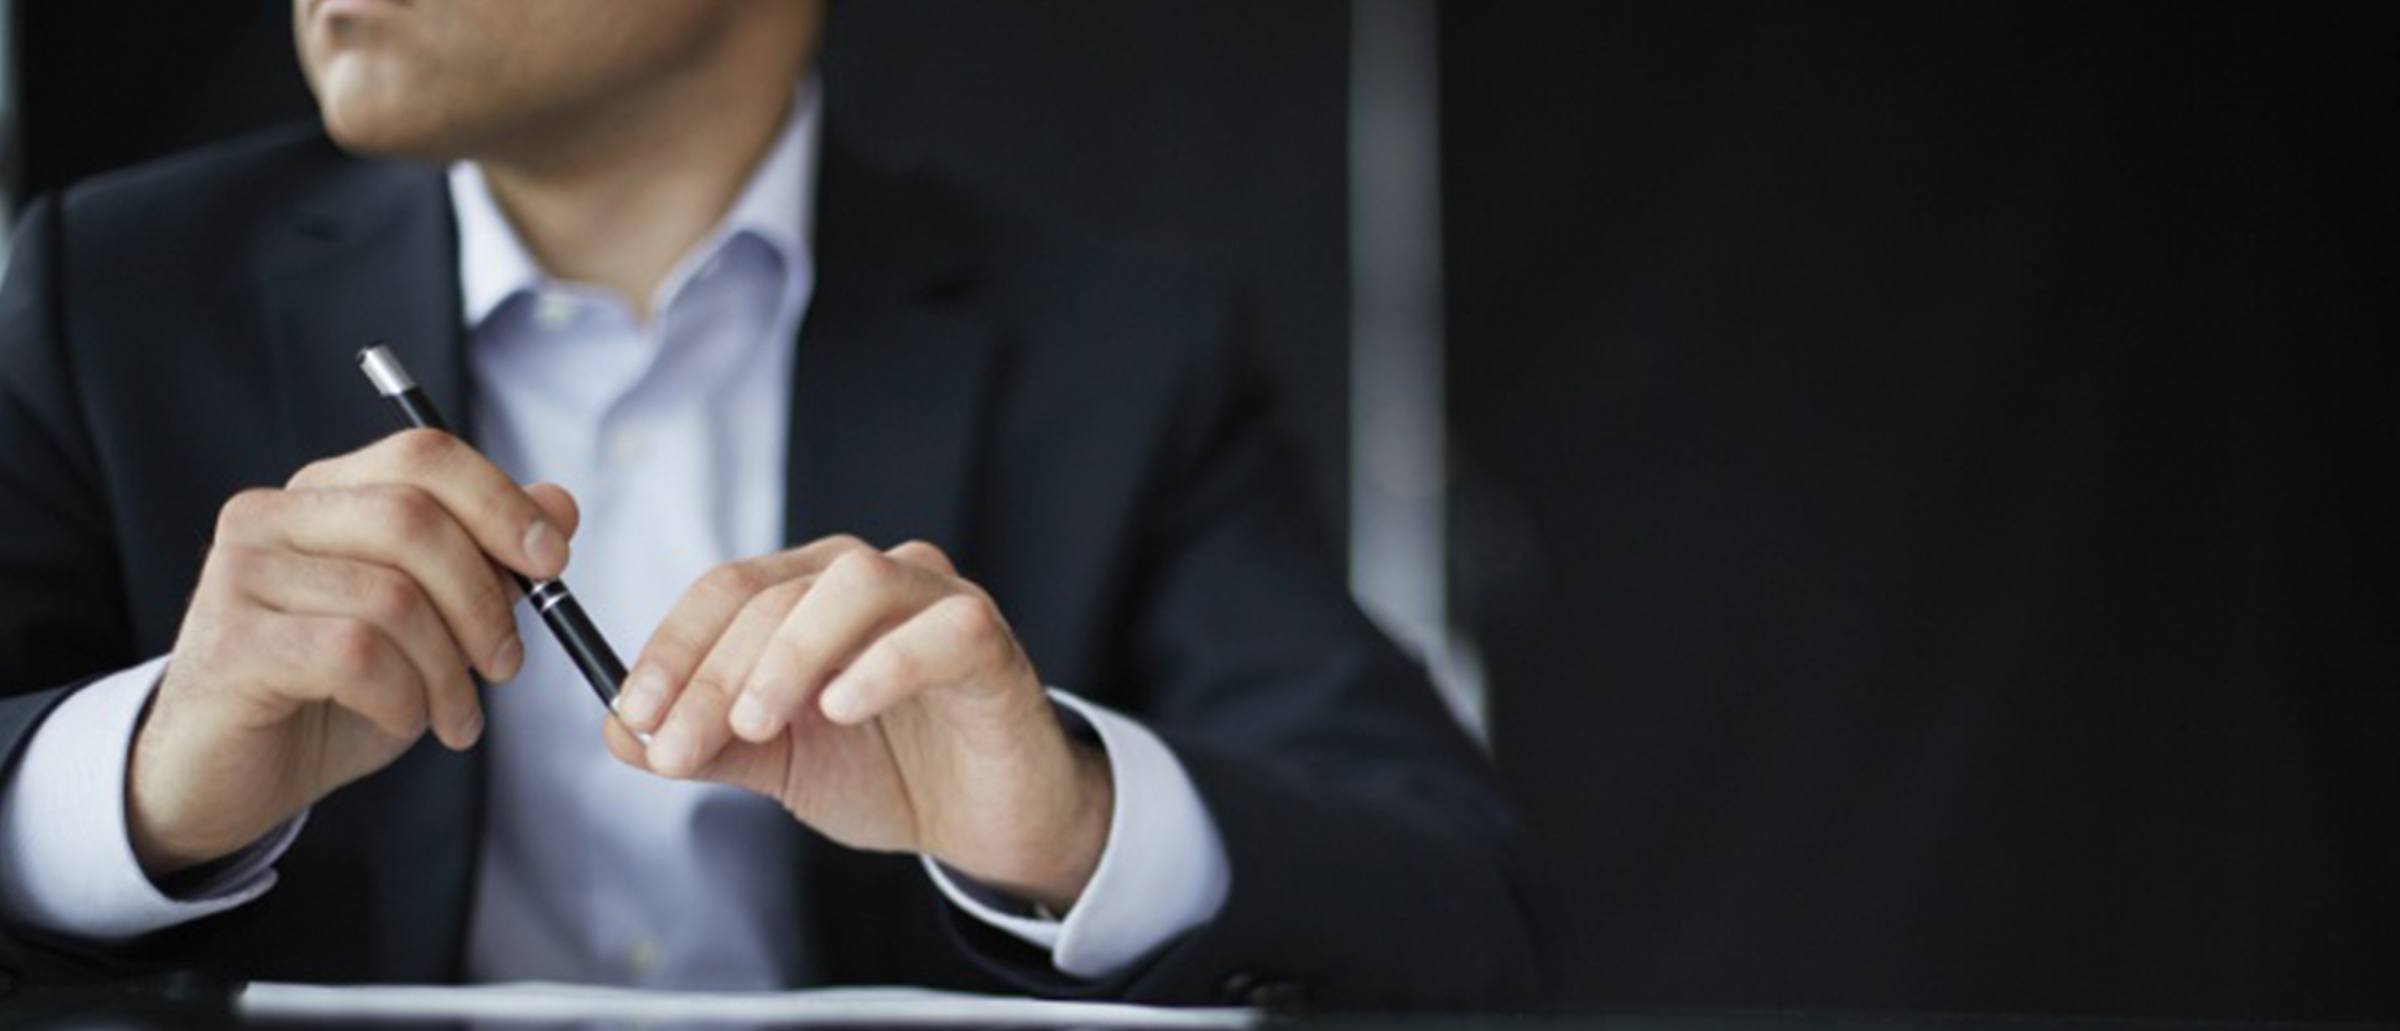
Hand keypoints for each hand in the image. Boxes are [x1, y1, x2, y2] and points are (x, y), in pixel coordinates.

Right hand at [128, 429, 578, 876]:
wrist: (228, 778)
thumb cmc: (332, 696)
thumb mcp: (429, 626)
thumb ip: (486, 561)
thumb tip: (558, 504)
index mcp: (323, 495)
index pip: (422, 455)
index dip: (500, 502)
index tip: (553, 562)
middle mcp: (271, 518)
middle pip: (413, 519)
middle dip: (483, 599)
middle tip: (505, 666)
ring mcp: (241, 576)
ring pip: (392, 597)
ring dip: (447, 671)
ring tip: (454, 717)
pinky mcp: (230, 644)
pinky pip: (354, 654)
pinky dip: (403, 697)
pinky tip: (403, 721)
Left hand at [605, 536, 1112, 911]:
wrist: (983, 821)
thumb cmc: (888, 771)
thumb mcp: (781, 763)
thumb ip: (709, 742)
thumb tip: (621, 731)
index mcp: (811, 592)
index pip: (728, 590)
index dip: (671, 647)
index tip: (634, 714)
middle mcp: (872, 577)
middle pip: (776, 591)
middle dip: (712, 673)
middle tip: (678, 747)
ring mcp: (936, 601)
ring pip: (854, 583)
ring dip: (788, 653)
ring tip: (756, 724)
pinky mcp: (990, 642)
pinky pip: (940, 630)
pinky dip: (883, 664)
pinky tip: (842, 709)